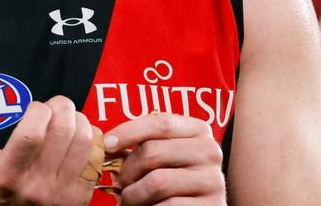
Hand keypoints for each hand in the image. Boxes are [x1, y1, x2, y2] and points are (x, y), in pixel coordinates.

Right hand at [0, 95, 96, 205]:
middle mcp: (36, 187)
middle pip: (63, 132)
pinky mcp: (79, 197)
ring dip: (79, 120)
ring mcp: (61, 194)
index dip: (38, 110)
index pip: (31, 134)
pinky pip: (95, 158)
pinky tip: (77, 138)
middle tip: (55, 106)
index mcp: (7, 176)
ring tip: (67, 119)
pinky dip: (91, 141)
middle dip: (62, 107)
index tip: (34, 108)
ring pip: (84, 142)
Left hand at [104, 113, 225, 204]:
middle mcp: (210, 152)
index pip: (161, 122)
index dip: (129, 131)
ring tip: (128, 200)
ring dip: (133, 194)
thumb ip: (148, 145)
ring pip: (158, 182)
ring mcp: (213, 180)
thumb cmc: (176, 182)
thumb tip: (110, 143)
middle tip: (119, 182)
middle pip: (154, 151)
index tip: (107, 144)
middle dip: (127, 170)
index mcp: (199, 131)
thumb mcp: (167, 157)